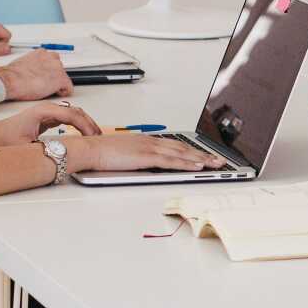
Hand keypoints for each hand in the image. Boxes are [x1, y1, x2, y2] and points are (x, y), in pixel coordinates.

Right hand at [0, 50, 73, 100]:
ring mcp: (57, 68)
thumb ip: (32, 64)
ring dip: (57, 84)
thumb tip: (32, 71)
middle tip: (44, 85)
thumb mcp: (22, 63)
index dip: (49, 70)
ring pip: (64, 78)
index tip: (45, 76)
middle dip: (54, 76)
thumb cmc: (12, 75)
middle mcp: (51, 58)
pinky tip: (53, 94)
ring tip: (46, 90)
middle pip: (60, 68)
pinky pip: (68, 88)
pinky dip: (63, 93)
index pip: (52, 60)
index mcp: (41, 53)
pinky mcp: (60, 79)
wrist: (10, 80)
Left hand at [0, 102, 101, 146]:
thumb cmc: (5, 139)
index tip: (93, 137)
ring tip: (94, 136)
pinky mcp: (47, 117)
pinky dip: (78, 124)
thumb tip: (64, 153)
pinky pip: (68, 117)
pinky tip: (83, 133)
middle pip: (77, 112)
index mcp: (44, 111)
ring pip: (74, 113)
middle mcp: (47, 109)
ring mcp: (47, 112)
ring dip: (85, 123)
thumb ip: (47, 148)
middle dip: (90, 124)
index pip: (72, 115)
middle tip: (99, 137)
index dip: (86, 126)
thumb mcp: (27, 147)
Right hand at [64, 133, 220, 174]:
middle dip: (203, 154)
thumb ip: (137, 158)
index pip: (175, 145)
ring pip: (182, 153)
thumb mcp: (123, 154)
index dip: (192, 151)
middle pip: (183, 148)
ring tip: (215, 164)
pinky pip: (171, 161)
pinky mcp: (146, 157)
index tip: (204, 155)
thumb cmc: (100, 153)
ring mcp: (149, 148)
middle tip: (218, 160)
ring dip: (201, 159)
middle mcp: (151, 141)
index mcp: (146, 140)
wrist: (88, 149)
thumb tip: (144, 165)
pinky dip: (186, 163)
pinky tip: (198, 167)